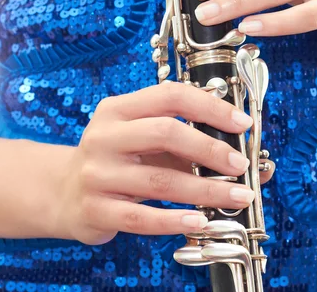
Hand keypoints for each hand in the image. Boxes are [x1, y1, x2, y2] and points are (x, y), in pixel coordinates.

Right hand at [55, 82, 274, 244]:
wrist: (64, 192)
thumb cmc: (120, 160)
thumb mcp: (146, 140)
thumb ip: (192, 144)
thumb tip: (252, 162)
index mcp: (119, 108)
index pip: (171, 96)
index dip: (211, 107)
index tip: (242, 124)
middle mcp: (105, 136)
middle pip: (166, 133)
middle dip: (211, 149)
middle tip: (240, 165)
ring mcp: (97, 174)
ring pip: (160, 180)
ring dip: (205, 190)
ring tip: (237, 196)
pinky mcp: (95, 209)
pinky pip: (142, 218)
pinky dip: (174, 220)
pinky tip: (199, 220)